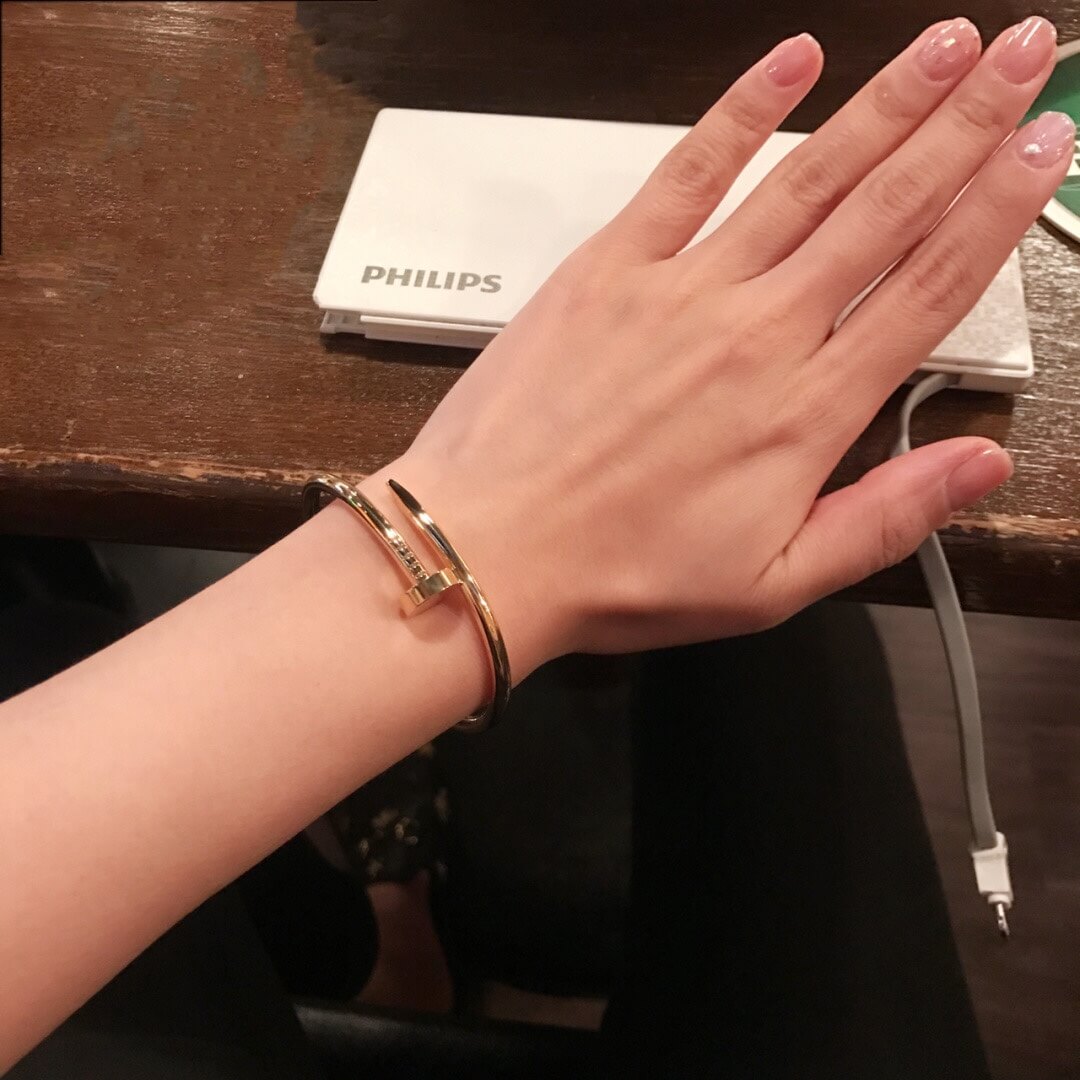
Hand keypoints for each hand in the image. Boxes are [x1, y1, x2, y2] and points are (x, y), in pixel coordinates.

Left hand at [392, 17, 1072, 679]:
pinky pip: (687, 171)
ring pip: (807, 177)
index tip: (1048, 145)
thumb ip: (885, 520)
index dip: (1000, 208)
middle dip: (969, 124)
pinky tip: (793, 58)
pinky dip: (741, 111)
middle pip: (887, 210)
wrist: (491, 550)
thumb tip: (983, 460)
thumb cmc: (623, 575)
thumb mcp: (772, 584)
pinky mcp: (609, 267)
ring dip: (886, 103)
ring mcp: (682, 289)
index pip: (931, 287)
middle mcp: (759, 332)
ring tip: (948, 43)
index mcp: (807, 412)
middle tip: (1024, 53)